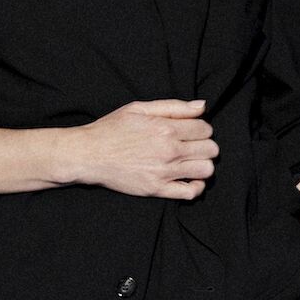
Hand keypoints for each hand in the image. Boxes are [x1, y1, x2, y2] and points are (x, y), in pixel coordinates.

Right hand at [72, 97, 218, 199]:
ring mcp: (164, 171)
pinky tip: (189, 180)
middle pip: (211, 149)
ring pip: (206, 170)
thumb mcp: (140, 108)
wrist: (89, 154)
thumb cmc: (112, 128)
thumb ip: (174, 106)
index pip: (205, 129)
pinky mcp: (157, 189)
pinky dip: (196, 187)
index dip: (202, 129)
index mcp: (166, 128)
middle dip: (205, 146)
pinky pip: (191, 192)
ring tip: (191, 162)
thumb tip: (202, 106)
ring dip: (203, 165)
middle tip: (193, 147)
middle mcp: (169, 150)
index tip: (192, 132)